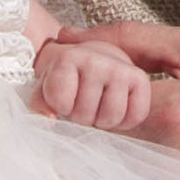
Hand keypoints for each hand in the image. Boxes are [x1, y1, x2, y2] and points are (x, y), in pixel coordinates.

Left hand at [34, 38, 153, 129]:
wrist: (92, 57)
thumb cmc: (66, 78)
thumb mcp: (45, 89)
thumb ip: (39, 105)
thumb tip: (50, 119)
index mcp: (68, 58)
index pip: (60, 102)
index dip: (60, 108)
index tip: (61, 98)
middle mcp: (96, 60)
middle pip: (85, 115)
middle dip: (81, 118)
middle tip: (81, 104)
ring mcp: (121, 68)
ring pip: (111, 117)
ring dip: (102, 121)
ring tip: (97, 107)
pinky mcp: (140, 79)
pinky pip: (136, 115)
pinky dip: (125, 121)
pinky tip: (115, 109)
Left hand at [61, 24, 179, 179]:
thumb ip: (135, 41)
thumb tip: (72, 38)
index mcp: (170, 114)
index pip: (82, 113)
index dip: (68, 103)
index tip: (70, 95)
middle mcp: (166, 163)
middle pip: (90, 153)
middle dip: (86, 134)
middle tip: (103, 118)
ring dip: (110, 163)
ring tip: (147, 147)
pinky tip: (163, 175)